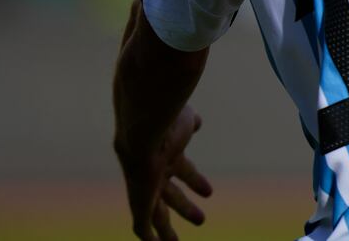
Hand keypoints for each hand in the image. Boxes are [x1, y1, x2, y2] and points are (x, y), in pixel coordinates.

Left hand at [116, 105, 212, 240]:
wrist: (144, 130)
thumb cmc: (168, 120)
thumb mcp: (184, 119)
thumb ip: (190, 122)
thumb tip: (196, 123)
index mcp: (168, 154)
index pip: (183, 170)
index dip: (196, 181)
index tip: (209, 193)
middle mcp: (155, 173)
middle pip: (170, 196)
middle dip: (185, 207)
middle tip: (201, 220)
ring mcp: (146, 188)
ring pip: (155, 215)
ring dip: (166, 230)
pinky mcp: (139, 202)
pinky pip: (141, 225)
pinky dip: (149, 238)